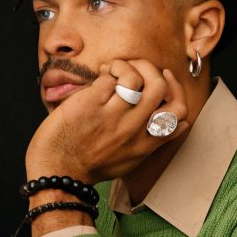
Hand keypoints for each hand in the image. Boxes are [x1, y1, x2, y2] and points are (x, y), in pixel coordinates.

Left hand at [26, 58, 190, 181]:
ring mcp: (113, 117)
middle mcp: (133, 130)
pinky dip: (108, 70)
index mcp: (145, 144)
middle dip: (152, 69)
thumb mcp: (128, 160)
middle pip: (161, 89)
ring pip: (137, 78)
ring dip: (128, 65)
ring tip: (115, 69)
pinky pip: (110, 77)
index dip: (176, 90)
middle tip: (138, 68)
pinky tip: (100, 74)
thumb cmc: (87, 165)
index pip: (179, 114)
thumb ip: (148, 142)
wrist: (57, 171)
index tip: (165, 78)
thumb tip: (171, 124)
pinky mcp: (92, 105)